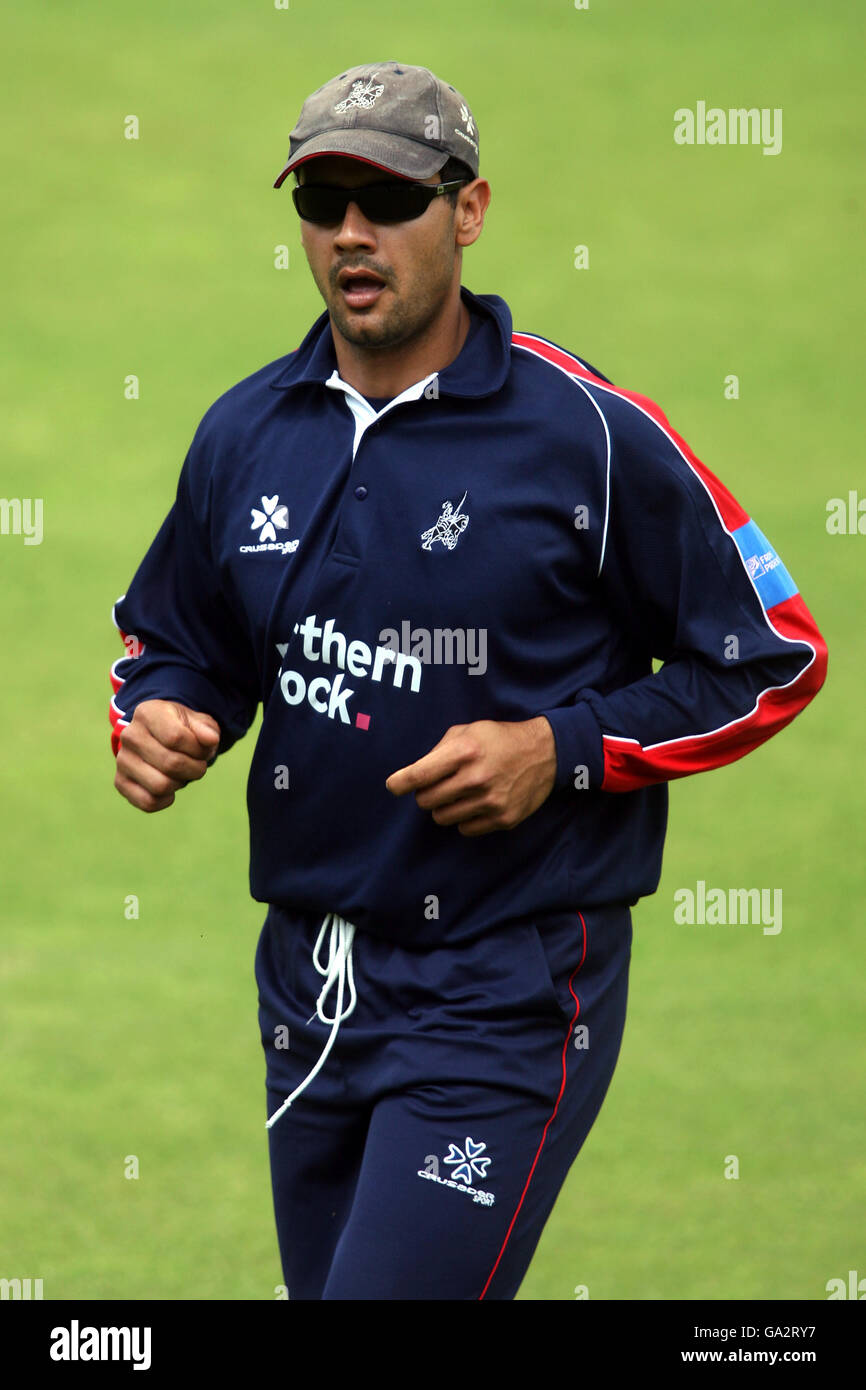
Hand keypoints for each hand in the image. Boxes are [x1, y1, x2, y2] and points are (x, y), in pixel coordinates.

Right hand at [114, 700, 220, 812]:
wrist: (159, 738)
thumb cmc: (183, 729)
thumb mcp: (198, 722)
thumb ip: (207, 729)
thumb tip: (210, 740)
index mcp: (147, 713)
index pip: (176, 738)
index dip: (198, 749)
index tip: (203, 748)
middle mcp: (130, 735)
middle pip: (171, 764)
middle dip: (195, 769)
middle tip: (198, 764)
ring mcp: (122, 760)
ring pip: (160, 785)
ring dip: (180, 784)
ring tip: (182, 774)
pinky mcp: (121, 782)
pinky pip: (148, 802)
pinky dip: (166, 799)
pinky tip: (170, 788)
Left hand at [385, 716, 556, 836]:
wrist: (546, 753)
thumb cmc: (499, 739)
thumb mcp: (468, 731)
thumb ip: (438, 751)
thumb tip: (413, 775)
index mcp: (465, 752)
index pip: (420, 775)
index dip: (400, 783)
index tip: (394, 786)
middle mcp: (476, 778)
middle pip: (426, 801)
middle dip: (425, 794)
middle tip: (436, 785)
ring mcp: (490, 802)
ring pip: (442, 818)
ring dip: (444, 807)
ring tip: (458, 794)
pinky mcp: (502, 819)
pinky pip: (465, 829)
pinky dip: (464, 819)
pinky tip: (475, 804)